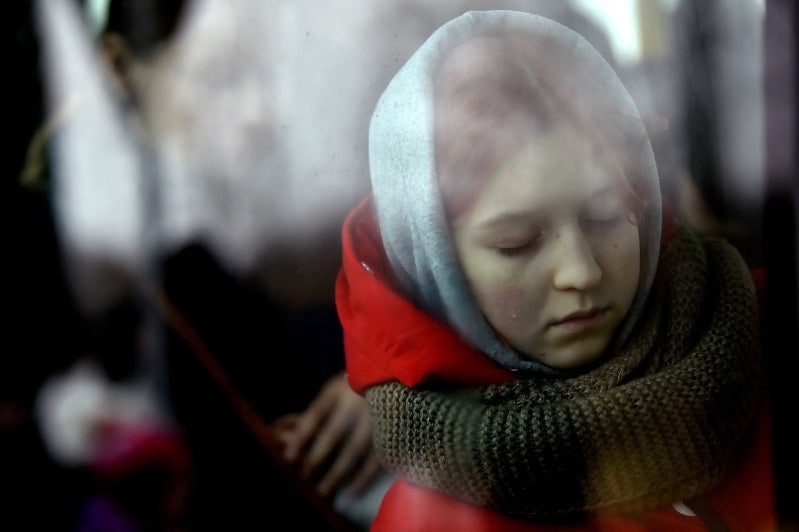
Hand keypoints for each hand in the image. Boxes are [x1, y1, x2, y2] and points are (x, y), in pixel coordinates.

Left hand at [271, 371, 382, 497]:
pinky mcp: (393, 430)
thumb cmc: (354, 389)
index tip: (289, 456)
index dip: (302, 435)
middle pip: (333, 433)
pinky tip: (353, 491)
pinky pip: (377, 456)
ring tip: (323, 490)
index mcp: (340, 390)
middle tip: (303, 478)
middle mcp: (357, 402)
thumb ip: (314, 414)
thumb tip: (286, 440)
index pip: (317, 414)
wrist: (393, 376)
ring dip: (337, 473)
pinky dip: (365, 477)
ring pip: (354, 449)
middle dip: (316, 458)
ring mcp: (376, 416)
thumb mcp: (333, 391)